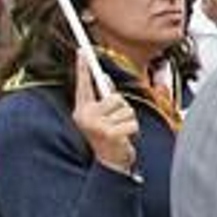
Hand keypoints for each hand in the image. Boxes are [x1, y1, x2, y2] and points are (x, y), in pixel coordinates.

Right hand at [74, 53, 138, 173]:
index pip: (83, 86)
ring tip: (120, 131)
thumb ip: (104, 99)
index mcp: (82, 111)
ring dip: (129, 120)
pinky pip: (132, 122)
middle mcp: (85, 117)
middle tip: (116, 124)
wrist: (111, 164)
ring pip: (126, 109)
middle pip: (114, 97)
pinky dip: (134, 130)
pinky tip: (125, 138)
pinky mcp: (110, 134)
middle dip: (122, 108)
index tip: (82, 51)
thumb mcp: (104, 117)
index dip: (83, 68)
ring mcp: (96, 126)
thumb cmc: (109, 138)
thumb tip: (106, 78)